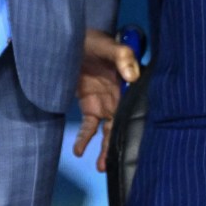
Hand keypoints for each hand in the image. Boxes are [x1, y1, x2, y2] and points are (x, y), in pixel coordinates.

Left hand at [72, 29, 141, 171]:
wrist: (67, 40)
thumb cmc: (92, 40)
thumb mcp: (108, 45)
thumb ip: (122, 56)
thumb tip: (133, 76)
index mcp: (129, 82)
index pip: (137, 106)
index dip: (138, 123)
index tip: (138, 142)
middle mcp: (119, 96)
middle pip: (122, 123)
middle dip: (119, 144)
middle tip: (114, 163)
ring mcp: (104, 102)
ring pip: (107, 130)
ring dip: (104, 147)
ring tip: (101, 166)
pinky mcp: (89, 105)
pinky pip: (88, 126)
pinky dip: (84, 139)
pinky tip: (78, 151)